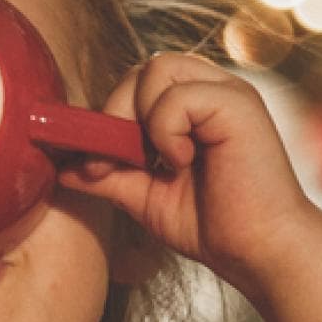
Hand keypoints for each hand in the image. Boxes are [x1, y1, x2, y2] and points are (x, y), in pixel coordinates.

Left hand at [54, 53, 315, 292]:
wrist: (260, 253)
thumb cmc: (216, 227)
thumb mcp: (147, 198)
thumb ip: (109, 176)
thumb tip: (62, 168)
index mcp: (196, 107)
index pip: (138, 83)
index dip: (108, 115)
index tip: (95, 163)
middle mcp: (213, 91)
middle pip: (143, 68)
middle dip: (115, 113)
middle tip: (113, 163)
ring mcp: (228, 92)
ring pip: (157, 69)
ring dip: (141, 118)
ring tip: (160, 163)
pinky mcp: (238, 103)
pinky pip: (177, 96)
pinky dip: (167, 131)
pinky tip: (185, 163)